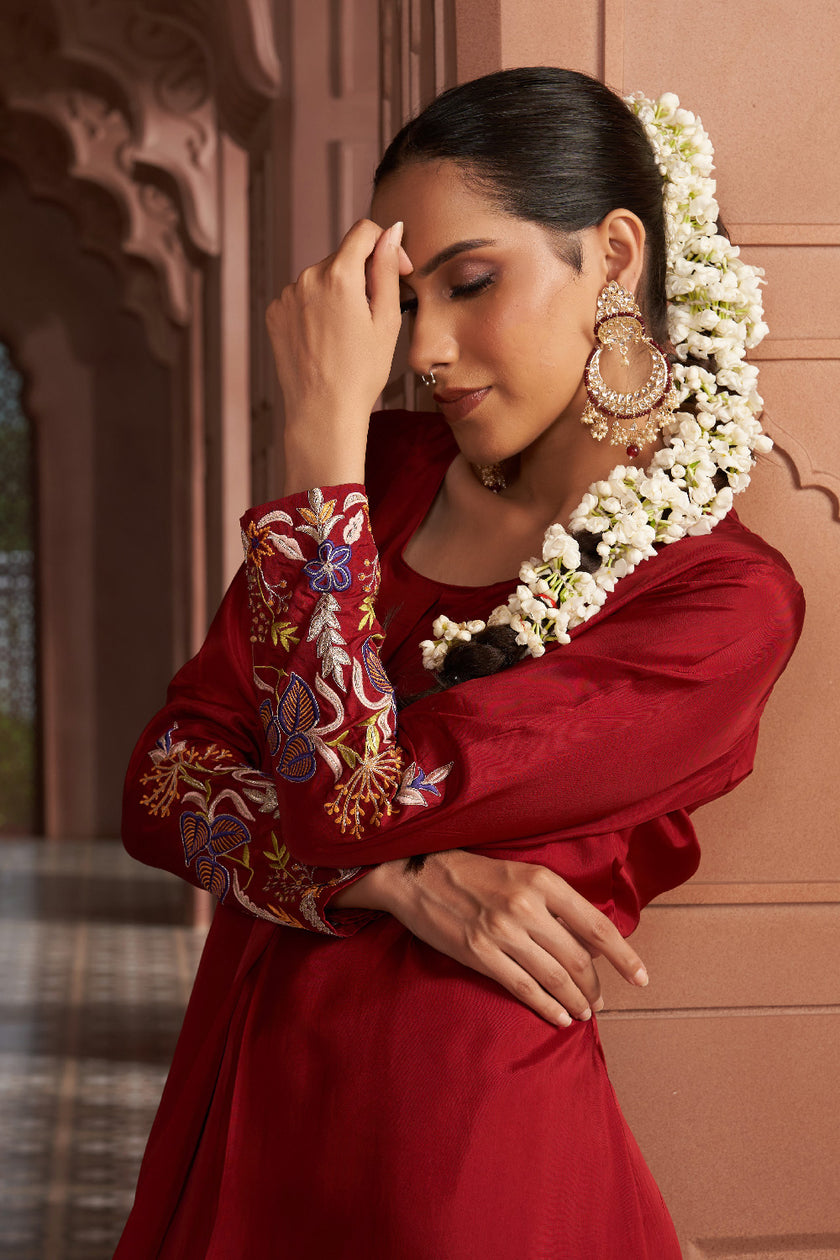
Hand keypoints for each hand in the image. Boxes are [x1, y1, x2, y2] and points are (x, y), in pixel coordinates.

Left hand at [265, 219, 412, 493]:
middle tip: (372, 318)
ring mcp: (287, 295)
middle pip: (342, 258)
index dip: (386, 247)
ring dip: (337, 294)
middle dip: (361, 277)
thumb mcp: (386, 320)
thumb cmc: (361, 373)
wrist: (323, 412)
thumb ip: (387, 268)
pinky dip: (315, 309)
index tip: (396, 271)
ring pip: (321, 279)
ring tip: (346, 335)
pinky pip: (301, 297)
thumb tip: (392, 231)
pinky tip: (324, 339)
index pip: (364, 231)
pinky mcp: (275, 312)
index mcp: (339, 275)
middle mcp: (307, 277)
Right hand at [332, 850, 648, 1026]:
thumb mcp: (518, 871)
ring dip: (576, 1001)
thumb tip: (586, 937)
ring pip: (555, 978)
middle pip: (578, 958)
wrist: (414, 872)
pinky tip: (559, 1017)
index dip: (624, 957)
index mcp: (542, 881)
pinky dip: (547, 1007)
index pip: (596, 926)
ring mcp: (503, 932)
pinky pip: (524, 988)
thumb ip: (552, 900)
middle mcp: (527, 907)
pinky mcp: (480, 953)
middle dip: (596, 986)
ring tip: (584, 1013)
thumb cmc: (470, 870)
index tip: (641, 978)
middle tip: (601, 1000)